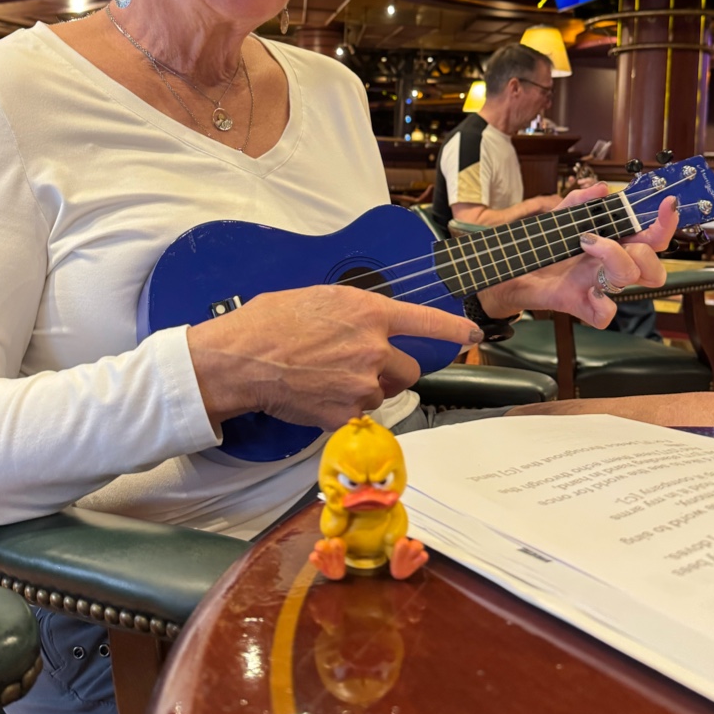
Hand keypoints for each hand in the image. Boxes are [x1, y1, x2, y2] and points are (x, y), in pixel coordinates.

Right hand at [187, 284, 481, 433]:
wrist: (241, 359)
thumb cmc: (270, 322)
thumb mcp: (320, 299)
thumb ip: (356, 312)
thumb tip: (369, 325)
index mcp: (369, 313)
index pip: (426, 322)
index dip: (454, 329)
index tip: (471, 334)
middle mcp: (373, 349)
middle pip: (408, 370)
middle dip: (392, 369)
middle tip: (359, 364)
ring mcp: (361, 385)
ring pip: (382, 393)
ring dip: (365, 388)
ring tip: (327, 377)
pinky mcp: (345, 414)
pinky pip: (358, 412)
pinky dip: (342, 407)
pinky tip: (316, 393)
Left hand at [478, 186, 678, 327]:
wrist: (512, 271)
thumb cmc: (542, 248)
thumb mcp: (558, 218)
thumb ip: (578, 201)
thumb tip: (601, 189)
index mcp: (615, 246)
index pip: (652, 239)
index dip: (666, 223)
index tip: (667, 204)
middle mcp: (611, 268)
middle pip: (653, 266)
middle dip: (643, 247)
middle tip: (608, 235)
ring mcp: (599, 287)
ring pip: (633, 280)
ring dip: (616, 257)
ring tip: (587, 243)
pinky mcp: (581, 305)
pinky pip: (607, 315)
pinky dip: (604, 304)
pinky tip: (590, 291)